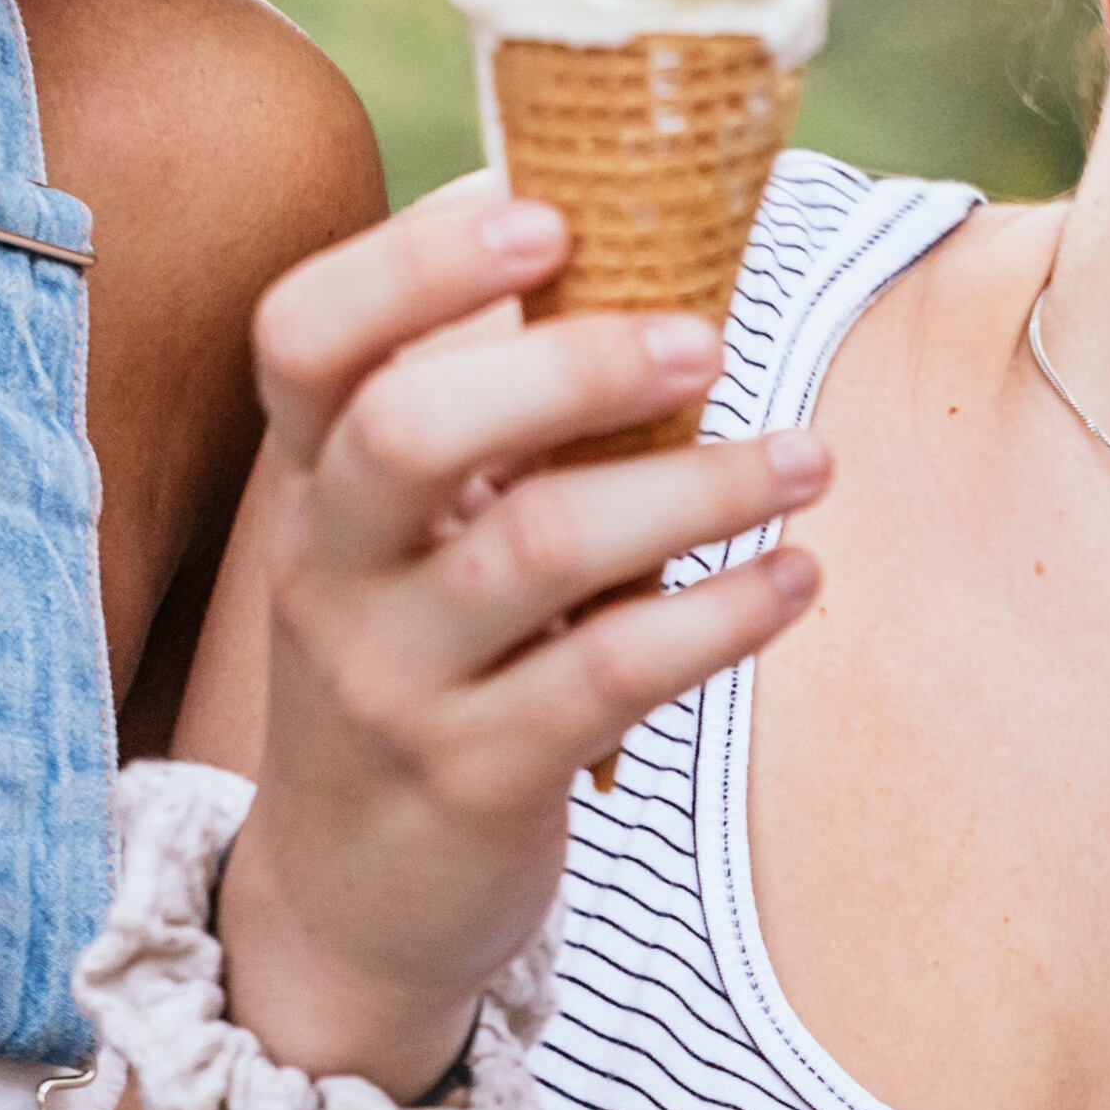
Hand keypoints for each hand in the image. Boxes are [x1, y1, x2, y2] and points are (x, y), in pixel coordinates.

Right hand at [216, 182, 828, 1091]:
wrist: (352, 900)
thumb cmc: (418, 660)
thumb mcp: (404, 536)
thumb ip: (485, 410)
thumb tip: (637, 236)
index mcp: (311, 476)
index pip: (303, 335)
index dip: (411, 259)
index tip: (544, 210)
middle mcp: (328, 567)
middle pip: (408, 429)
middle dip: (566, 366)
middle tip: (706, 337)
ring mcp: (390, 679)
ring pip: (533, 551)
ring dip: (691, 489)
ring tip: (806, 458)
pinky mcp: (474, 778)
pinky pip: (607, 676)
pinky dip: (717, 615)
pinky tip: (794, 577)